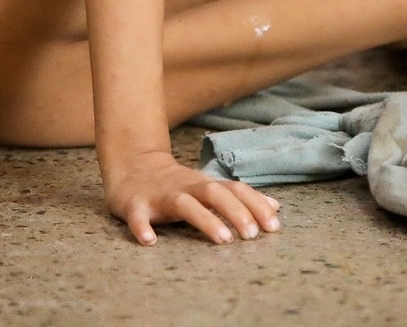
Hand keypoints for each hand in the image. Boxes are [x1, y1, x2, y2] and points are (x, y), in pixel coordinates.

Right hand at [107, 153, 280, 245]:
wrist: (131, 165)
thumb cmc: (175, 184)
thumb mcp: (207, 186)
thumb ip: (239, 197)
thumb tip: (275, 207)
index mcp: (203, 185)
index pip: (234, 190)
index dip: (255, 205)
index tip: (274, 227)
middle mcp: (185, 188)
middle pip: (213, 193)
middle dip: (235, 211)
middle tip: (252, 235)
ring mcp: (160, 196)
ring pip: (184, 204)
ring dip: (204, 220)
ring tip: (223, 239)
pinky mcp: (135, 205)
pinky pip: (137, 216)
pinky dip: (142, 227)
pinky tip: (149, 241)